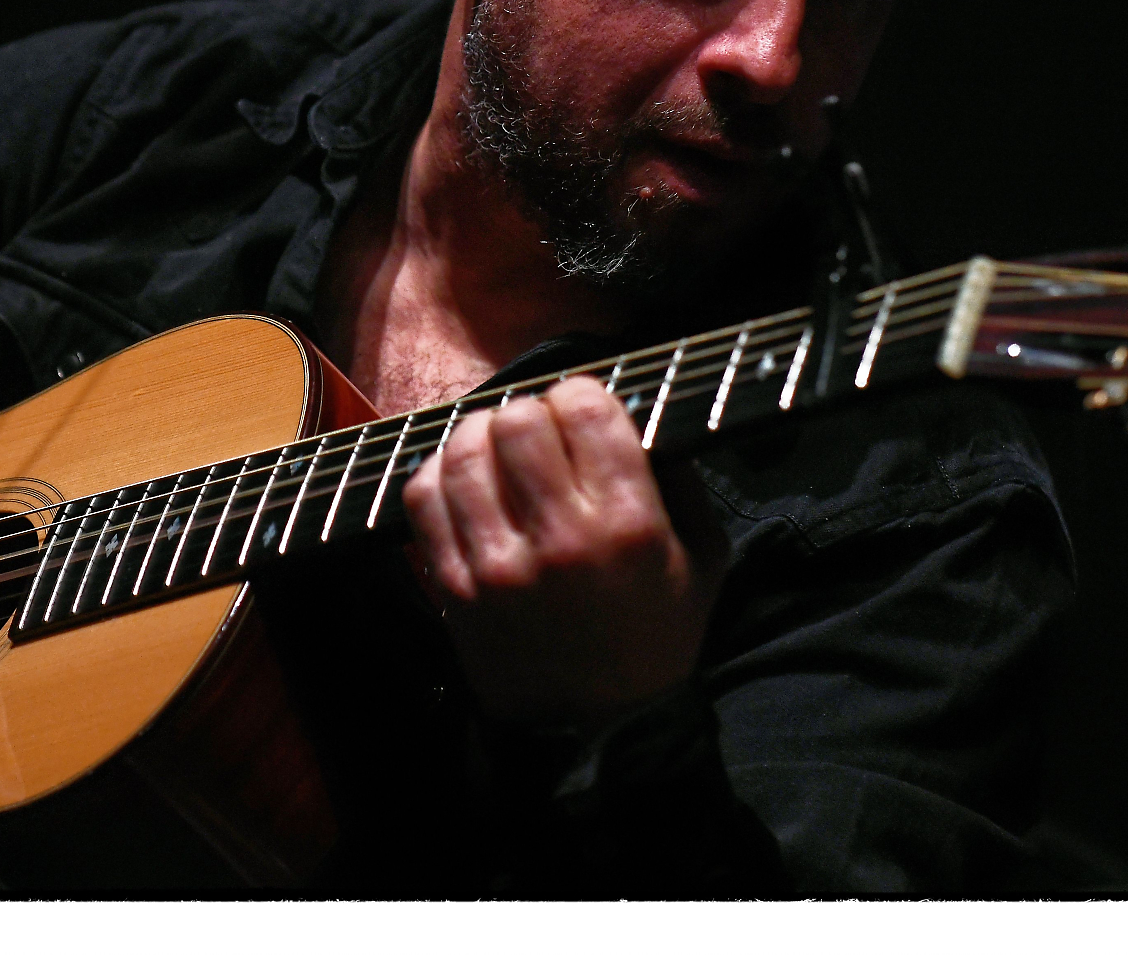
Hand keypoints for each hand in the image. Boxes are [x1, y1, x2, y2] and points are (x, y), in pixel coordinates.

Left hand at [403, 376, 728, 727]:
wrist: (600, 734)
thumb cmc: (657, 638)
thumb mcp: (703, 560)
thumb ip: (682, 483)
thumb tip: (641, 417)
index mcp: (628, 525)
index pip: (584, 408)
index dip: (581, 392)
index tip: (584, 409)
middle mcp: (560, 540)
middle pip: (515, 420)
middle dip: (529, 412)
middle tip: (540, 433)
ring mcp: (499, 566)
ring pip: (462, 452)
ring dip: (479, 438)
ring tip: (497, 451)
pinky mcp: (455, 589)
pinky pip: (424, 498)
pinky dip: (439, 475)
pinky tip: (464, 483)